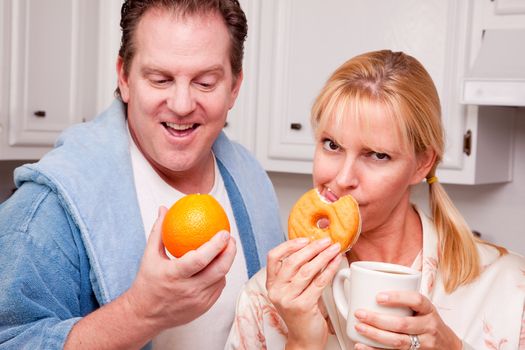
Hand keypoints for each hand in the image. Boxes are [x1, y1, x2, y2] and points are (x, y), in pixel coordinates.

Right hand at [125, 206, 236, 331]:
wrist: (144, 315)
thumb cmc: (147, 282)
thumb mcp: (149, 256)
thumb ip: (159, 231)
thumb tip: (164, 209)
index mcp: (174, 275)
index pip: (200, 259)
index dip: (216, 245)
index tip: (224, 232)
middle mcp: (188, 290)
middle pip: (218, 270)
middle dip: (230, 252)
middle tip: (231, 239)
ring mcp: (197, 301)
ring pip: (221, 279)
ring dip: (226, 263)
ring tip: (227, 249)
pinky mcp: (203, 308)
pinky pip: (217, 289)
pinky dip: (220, 276)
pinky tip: (219, 264)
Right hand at [266, 238, 341, 349]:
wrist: (305, 340)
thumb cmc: (302, 314)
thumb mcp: (294, 291)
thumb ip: (298, 273)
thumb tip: (314, 248)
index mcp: (272, 285)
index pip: (273, 257)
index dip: (289, 245)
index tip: (305, 239)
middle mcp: (276, 291)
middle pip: (292, 261)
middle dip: (312, 248)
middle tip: (326, 241)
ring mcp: (288, 299)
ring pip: (307, 270)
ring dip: (323, 256)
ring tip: (334, 248)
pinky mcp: (302, 306)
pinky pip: (318, 282)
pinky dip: (330, 269)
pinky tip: (336, 262)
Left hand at [352, 290, 461, 349]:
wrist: (447, 345)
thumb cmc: (427, 321)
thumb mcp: (423, 307)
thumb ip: (404, 299)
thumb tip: (370, 284)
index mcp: (428, 309)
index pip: (416, 300)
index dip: (397, 298)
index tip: (378, 296)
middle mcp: (428, 326)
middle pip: (402, 324)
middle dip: (377, 319)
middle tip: (359, 313)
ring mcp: (424, 343)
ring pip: (398, 341)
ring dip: (375, 335)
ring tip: (359, 327)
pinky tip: (361, 346)